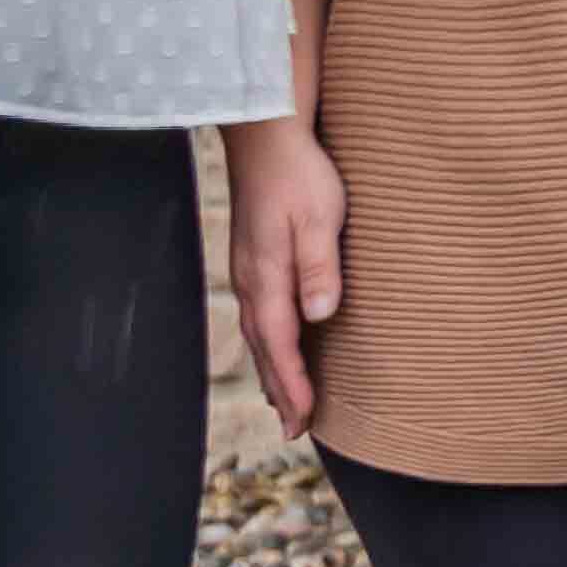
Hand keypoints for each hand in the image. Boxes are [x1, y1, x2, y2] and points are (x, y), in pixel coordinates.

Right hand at [221, 123, 337, 435]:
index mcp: (266, 277)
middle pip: (263, 348)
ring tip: (284, 403)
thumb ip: (319, 266)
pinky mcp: (252, 257)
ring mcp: (247, 269)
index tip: (304, 420)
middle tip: (295, 430)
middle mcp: (250, 280)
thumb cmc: (299, 174)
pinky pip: (258, 314)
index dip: (292, 385)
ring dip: (271, 370)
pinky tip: (276, 346)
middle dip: (280, 390)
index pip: (279, 345)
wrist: (265, 137)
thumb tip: (319, 316)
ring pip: (257, 334)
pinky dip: (266, 342)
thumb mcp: (318, 217)